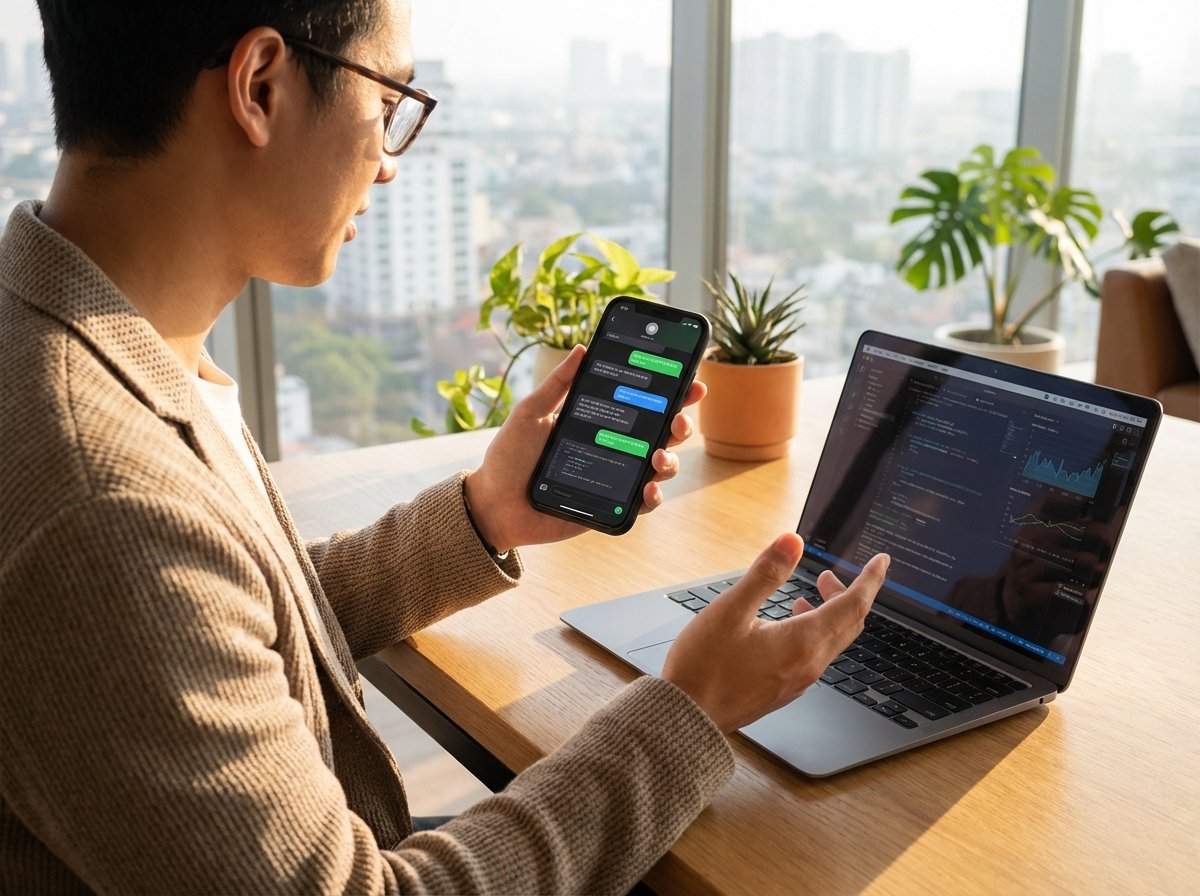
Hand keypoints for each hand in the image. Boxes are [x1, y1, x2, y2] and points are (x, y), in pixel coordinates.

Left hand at [464, 345, 706, 552]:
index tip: (691, 380)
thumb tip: (581, 348)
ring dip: (671, 460)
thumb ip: (557, 384)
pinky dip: (653, 495)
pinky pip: (643, 502)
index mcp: (600, 421)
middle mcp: (615, 448)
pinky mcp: (612, 507)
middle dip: (681, 423)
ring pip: (661, 467)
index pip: (642, 403)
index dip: (671, 392)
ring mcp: (616, 478)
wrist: (494, 504)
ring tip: (659, 456)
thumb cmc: (509, 457)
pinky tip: (649, 488)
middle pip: (662, 433)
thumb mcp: (531, 413)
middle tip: (678, 419)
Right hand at [662, 533, 889, 733]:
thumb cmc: (704, 666)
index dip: (870, 579)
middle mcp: (809, 665)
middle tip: (828, 575)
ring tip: (807, 595)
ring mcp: (798, 681)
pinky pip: (814, 656)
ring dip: (829, 613)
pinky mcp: (784, 690)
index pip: (854, 604)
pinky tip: (787, 625)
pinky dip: (813, 632)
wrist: (688, 717)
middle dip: (846, 594)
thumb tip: (792, 542)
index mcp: (803, 642)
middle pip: (848, 624)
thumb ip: (765, 573)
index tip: (881, 561)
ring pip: (832, 641)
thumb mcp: (731, 610)